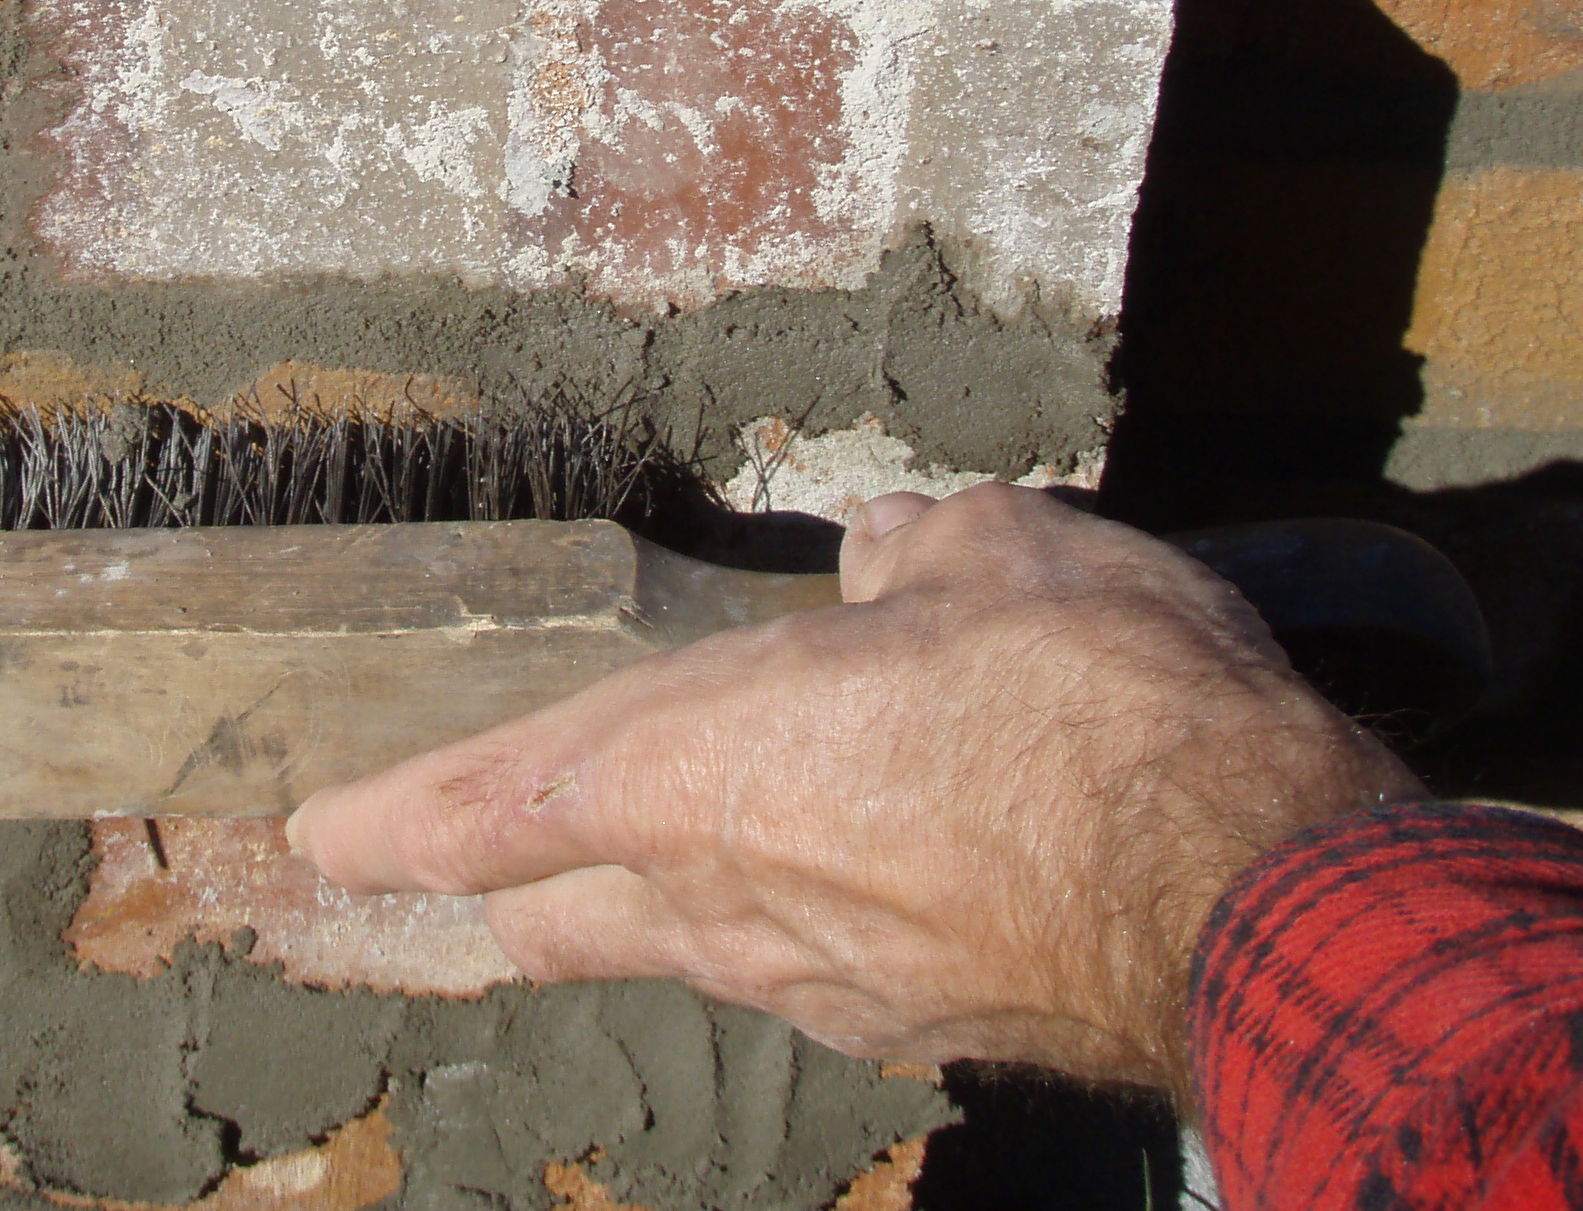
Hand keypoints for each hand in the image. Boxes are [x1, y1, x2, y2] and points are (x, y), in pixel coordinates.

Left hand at [287, 483, 1420, 1098]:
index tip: (322, 831)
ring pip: (681, 946)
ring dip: (649, 904)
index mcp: (704, 766)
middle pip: (555, 909)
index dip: (400, 816)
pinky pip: (806, 971)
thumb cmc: (1105, 699)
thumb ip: (919, 559)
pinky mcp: (914, 1027)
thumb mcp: (1001, 555)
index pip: (500, 803)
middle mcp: (729, 895)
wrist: (1260, 899)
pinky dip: (794, 921)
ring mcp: (818, 983)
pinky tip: (852, 879)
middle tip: (439, 870)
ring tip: (661, 857)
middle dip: (489, 890)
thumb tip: (888, 561)